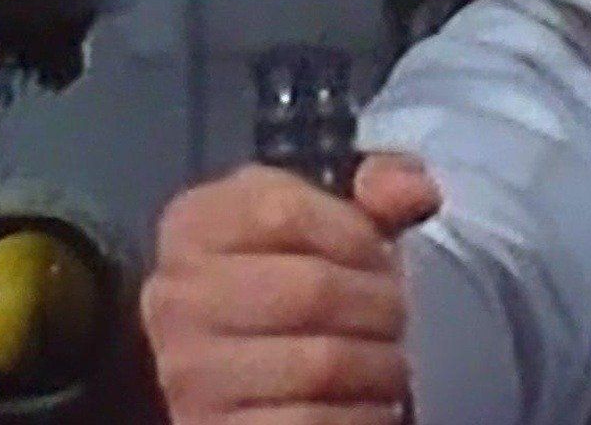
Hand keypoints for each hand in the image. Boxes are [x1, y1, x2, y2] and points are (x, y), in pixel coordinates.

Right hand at [141, 153, 441, 423]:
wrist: (251, 379)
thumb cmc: (295, 283)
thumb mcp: (324, 219)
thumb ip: (374, 189)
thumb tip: (413, 191)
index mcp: (194, 226)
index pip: (284, 212)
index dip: (355, 235)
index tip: (378, 256)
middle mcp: (177, 297)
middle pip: (312, 289)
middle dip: (379, 305)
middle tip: (395, 318)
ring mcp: (190, 372)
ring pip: (321, 365)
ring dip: (380, 366)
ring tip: (387, 363)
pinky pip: (312, 424)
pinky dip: (360, 416)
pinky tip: (367, 403)